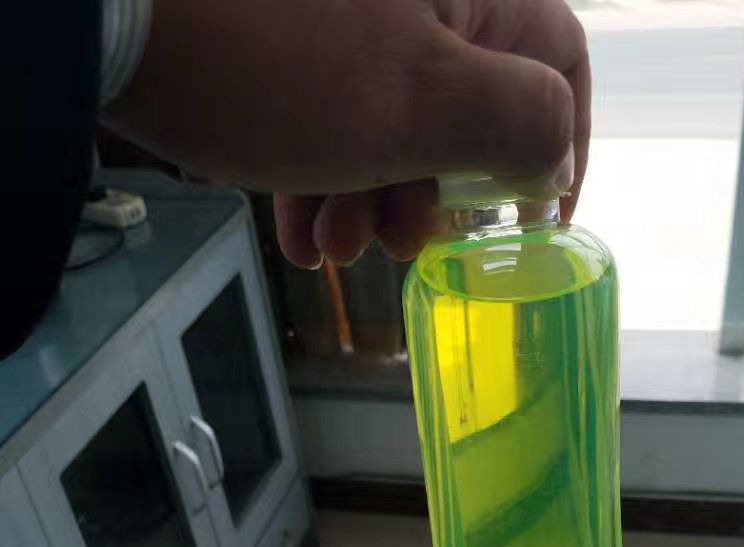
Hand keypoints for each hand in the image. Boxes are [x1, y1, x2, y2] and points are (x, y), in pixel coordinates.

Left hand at [105, 0, 589, 265]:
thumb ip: (516, 125)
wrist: (111, 16)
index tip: (530, 229)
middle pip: (464, 105)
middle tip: (390, 249)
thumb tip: (554, 152)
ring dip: (369, 203)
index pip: (559, 63)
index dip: (557, 153)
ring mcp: (350, 14)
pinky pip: (331, 113)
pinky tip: (295, 232)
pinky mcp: (288, 37)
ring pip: (392, 121)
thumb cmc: (281, 65)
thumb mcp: (420, 105)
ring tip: (327, 251)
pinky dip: (322, 177)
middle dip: (429, 198)